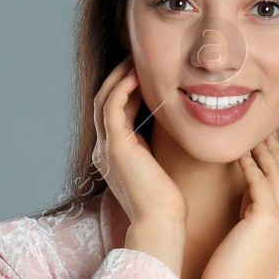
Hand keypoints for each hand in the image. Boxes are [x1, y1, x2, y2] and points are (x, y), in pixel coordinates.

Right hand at [93, 58, 187, 270]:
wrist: (162, 221)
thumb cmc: (169, 201)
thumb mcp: (162, 164)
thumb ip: (159, 145)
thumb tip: (174, 124)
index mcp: (114, 154)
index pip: (114, 111)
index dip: (126, 88)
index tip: (144, 71)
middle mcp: (104, 149)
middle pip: (104, 100)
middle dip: (118, 76)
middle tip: (136, 57)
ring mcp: (105, 147)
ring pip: (104, 98)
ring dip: (120, 76)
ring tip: (136, 59)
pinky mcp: (115, 146)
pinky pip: (113, 105)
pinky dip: (124, 86)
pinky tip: (139, 74)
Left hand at [201, 131, 278, 278]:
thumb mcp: (248, 244)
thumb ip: (252, 221)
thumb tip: (245, 202)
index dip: (278, 165)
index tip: (268, 146)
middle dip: (276, 151)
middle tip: (266, 128)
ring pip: (276, 175)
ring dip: (265, 152)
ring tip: (254, 132)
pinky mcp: (266, 218)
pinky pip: (260, 182)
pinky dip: (251, 165)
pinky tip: (241, 152)